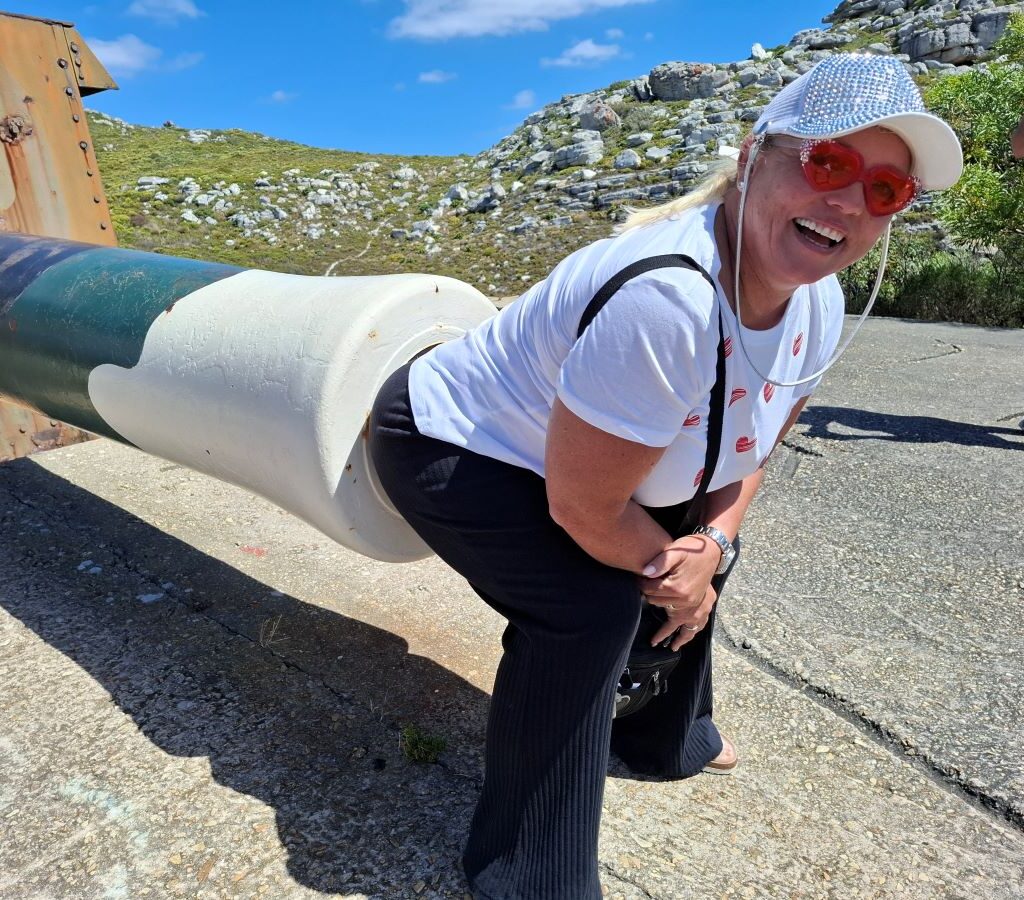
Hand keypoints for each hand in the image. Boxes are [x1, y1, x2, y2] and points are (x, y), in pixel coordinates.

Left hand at [640, 534, 720, 649]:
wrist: (711, 550)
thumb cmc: (691, 549)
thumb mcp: (674, 551)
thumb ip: (659, 562)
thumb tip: (645, 573)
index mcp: (676, 589)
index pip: (650, 591)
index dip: (641, 585)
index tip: (637, 580)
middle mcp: (686, 602)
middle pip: (659, 605)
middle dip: (650, 600)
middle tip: (644, 597)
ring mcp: (696, 606)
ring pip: (682, 627)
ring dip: (675, 637)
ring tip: (668, 646)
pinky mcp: (704, 606)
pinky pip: (698, 625)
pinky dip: (690, 633)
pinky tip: (685, 639)